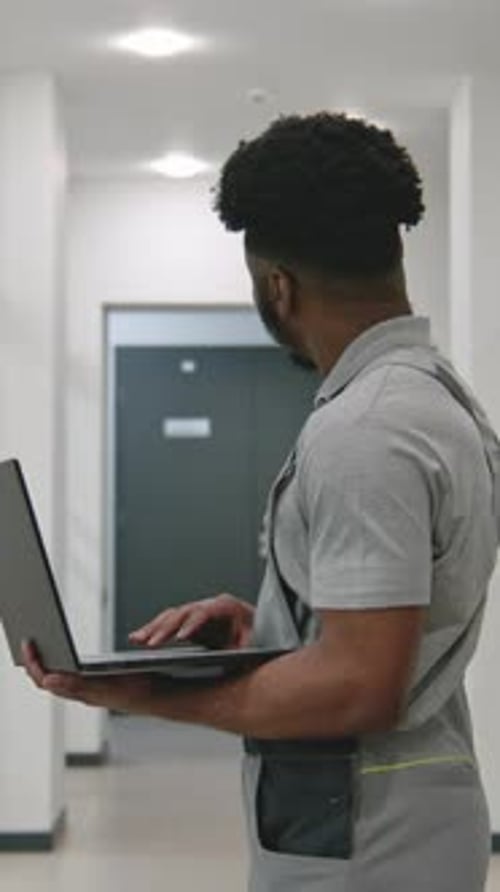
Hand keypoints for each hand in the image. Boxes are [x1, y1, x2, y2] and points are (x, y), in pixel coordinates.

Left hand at [21, 641, 157, 712]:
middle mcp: (82, 693)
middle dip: (35, 662)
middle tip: (29, 641)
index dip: (33, 664)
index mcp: (80, 693)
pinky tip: (64, 654)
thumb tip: (47, 680)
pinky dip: (62, 664)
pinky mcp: (99, 685)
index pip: (45, 681)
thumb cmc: (139, 690)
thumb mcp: (108, 685)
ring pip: (58, 678)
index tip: (29, 643)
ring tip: (41, 645)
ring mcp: (90, 690)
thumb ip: (77, 685)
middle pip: (48, 680)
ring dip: (47, 663)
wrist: (162, 696)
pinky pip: (71, 676)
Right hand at [129, 593, 254, 649]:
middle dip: (166, 628)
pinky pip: (169, 623)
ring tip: (137, 640)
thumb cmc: (259, 640)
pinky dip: (153, 630)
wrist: (261, 636)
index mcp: (227, 607)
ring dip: (153, 628)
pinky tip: (138, 638)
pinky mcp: (190, 623)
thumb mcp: (254, 645)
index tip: (181, 637)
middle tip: (151, 644)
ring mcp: (198, 613)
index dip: (192, 623)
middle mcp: (210, 606)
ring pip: (172, 616)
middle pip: (183, 612)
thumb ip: (243, 648)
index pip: (206, 612)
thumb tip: (235, 653)